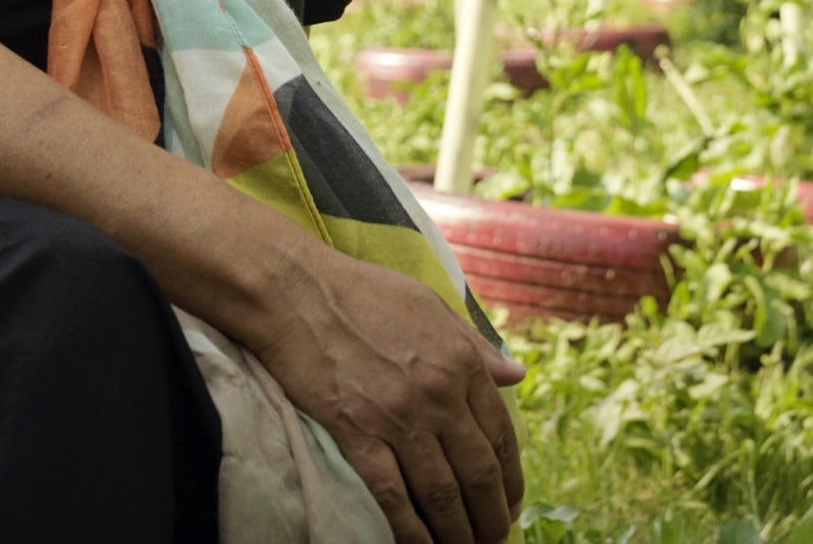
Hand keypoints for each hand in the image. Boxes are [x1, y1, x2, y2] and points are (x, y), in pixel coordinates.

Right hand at [247, 244, 526, 543]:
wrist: (296, 292)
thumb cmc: (363, 292)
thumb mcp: (431, 306)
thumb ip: (474, 346)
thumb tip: (516, 374)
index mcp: (460, 362)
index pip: (501, 435)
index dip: (511, 478)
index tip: (511, 502)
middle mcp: (437, 394)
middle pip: (478, 473)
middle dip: (492, 516)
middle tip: (495, 538)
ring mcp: (397, 418)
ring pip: (441, 493)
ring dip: (458, 532)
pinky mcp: (356, 434)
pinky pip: (391, 496)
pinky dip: (410, 530)